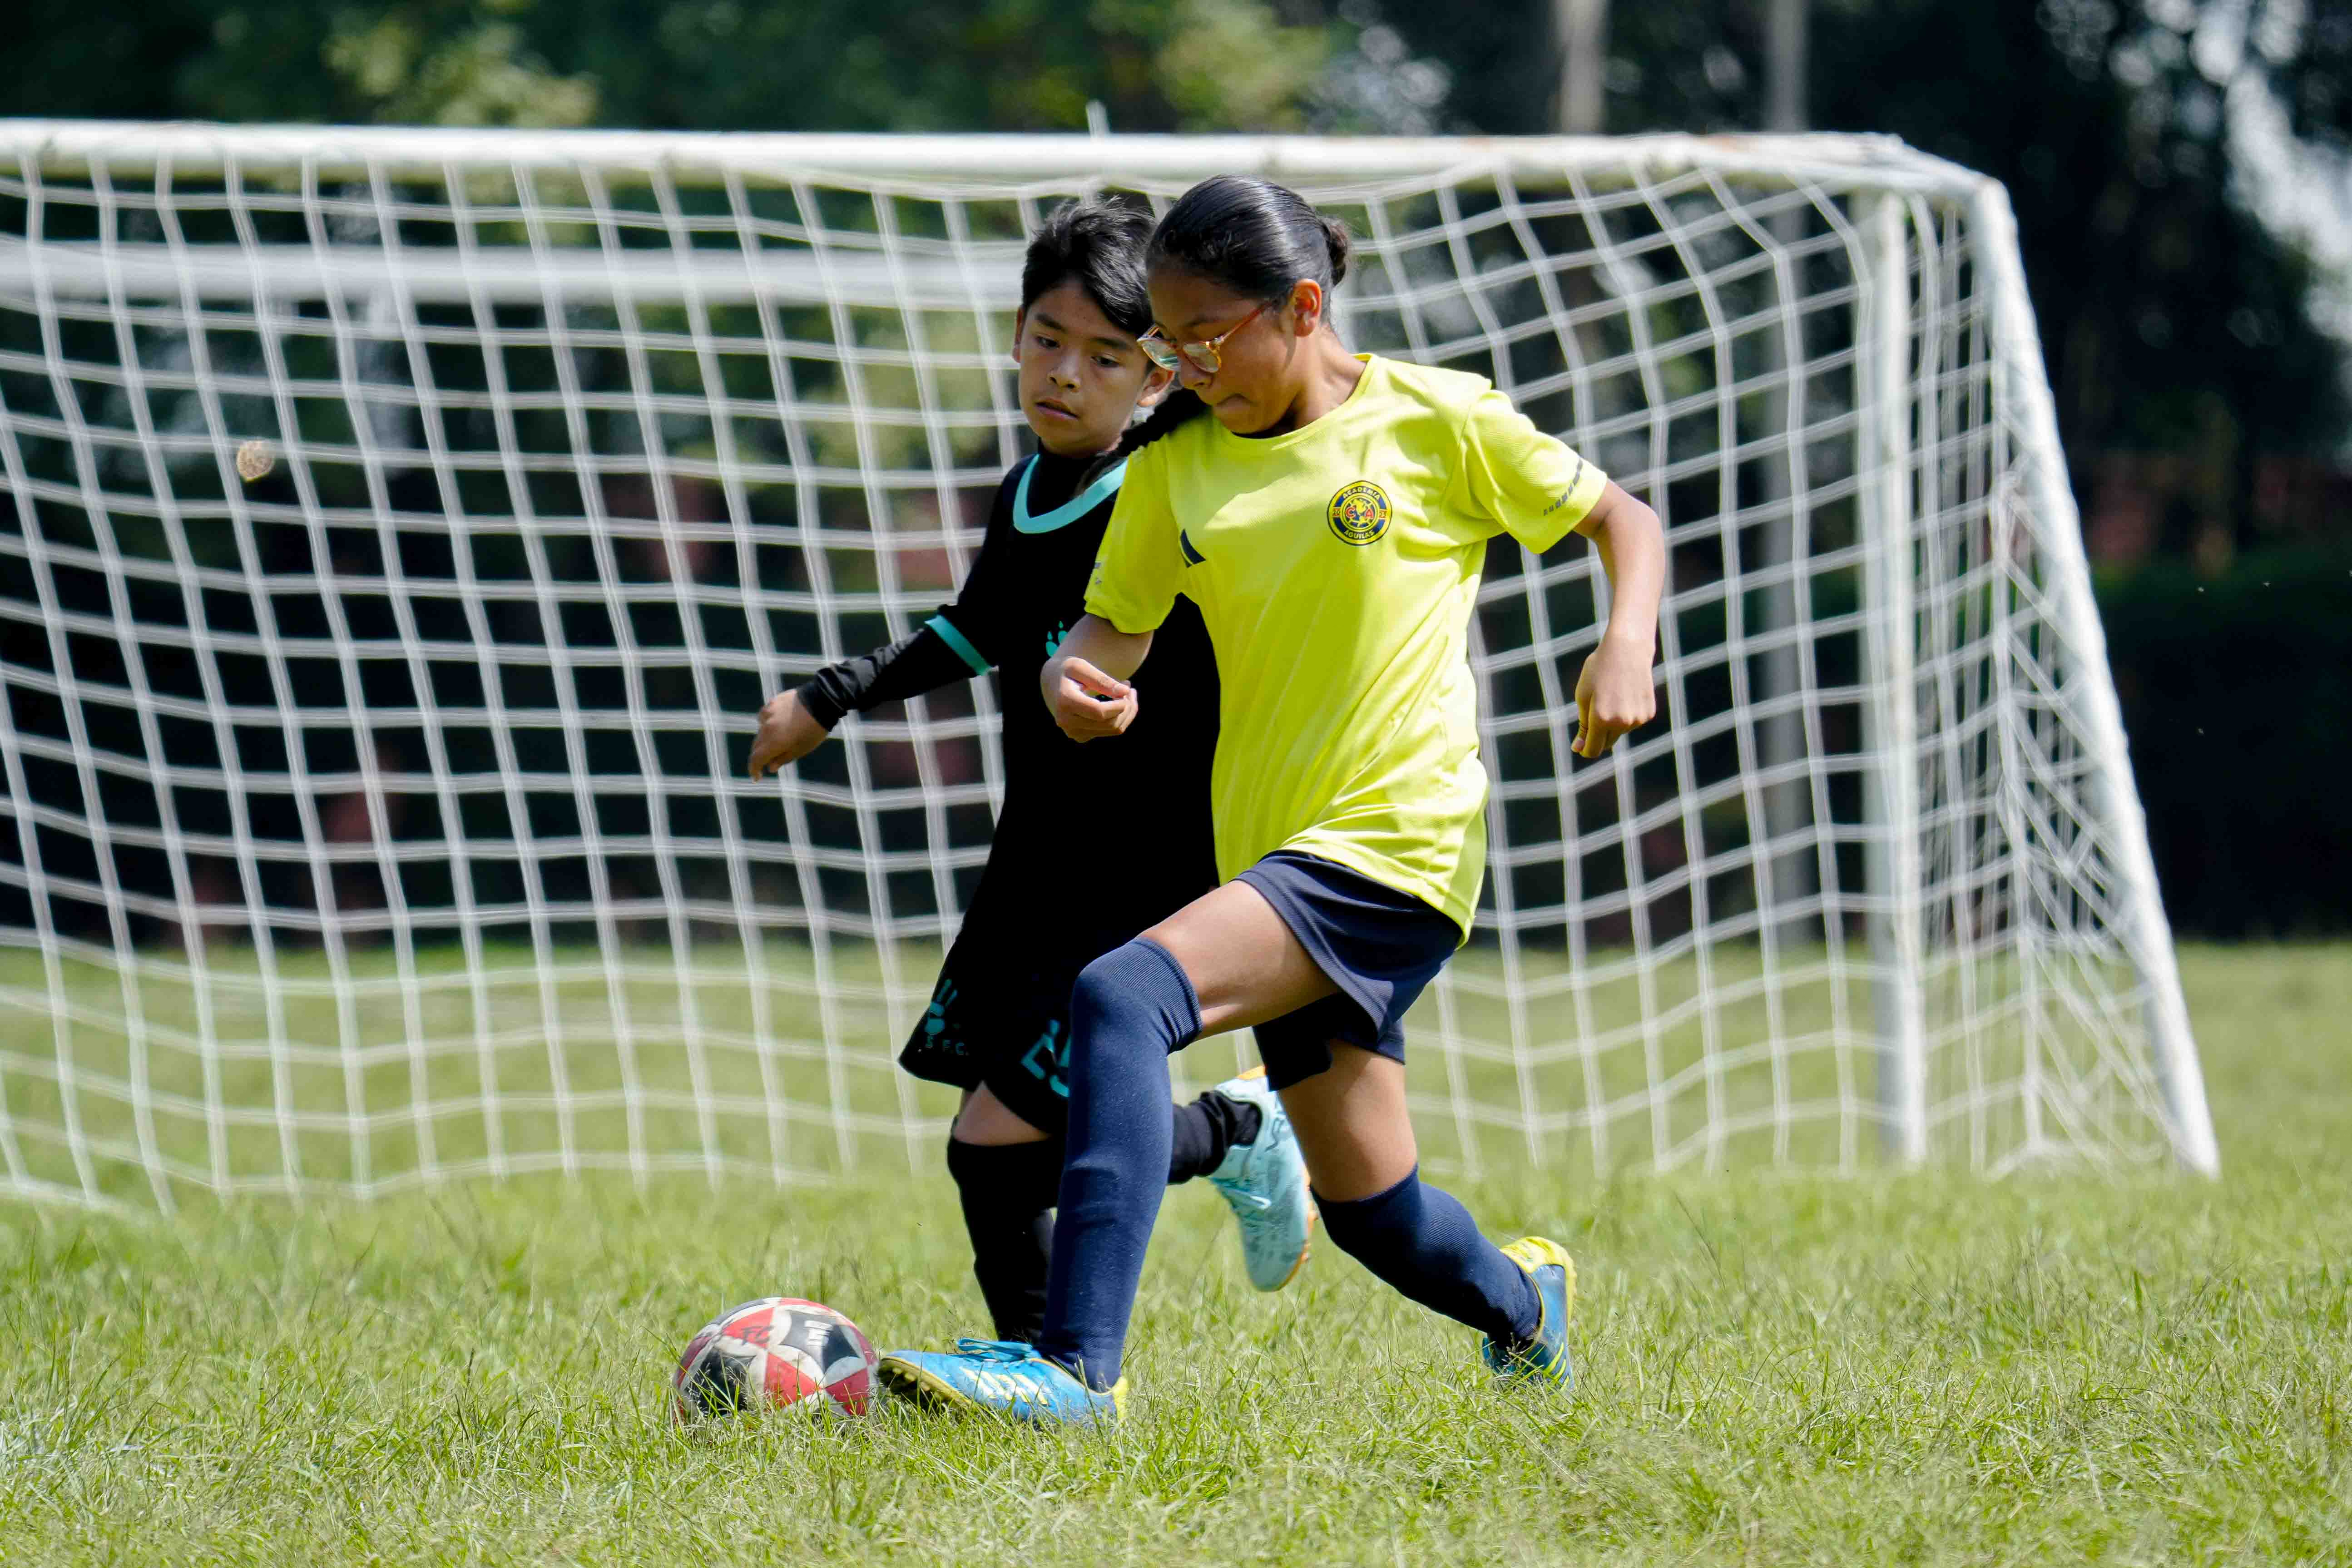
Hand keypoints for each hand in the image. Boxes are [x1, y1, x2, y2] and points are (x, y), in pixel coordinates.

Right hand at [748, 689, 829, 779]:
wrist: (822, 702)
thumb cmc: (814, 730)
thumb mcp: (801, 749)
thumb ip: (783, 759)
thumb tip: (770, 767)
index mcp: (774, 742)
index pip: (756, 759)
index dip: (754, 769)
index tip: (757, 777)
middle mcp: (767, 728)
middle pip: (756, 746)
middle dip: (760, 755)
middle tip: (770, 761)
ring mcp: (768, 714)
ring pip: (760, 731)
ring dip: (764, 739)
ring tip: (779, 740)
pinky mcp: (772, 703)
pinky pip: (765, 717)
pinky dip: (768, 723)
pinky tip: (778, 724)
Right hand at [1043, 655, 1137, 742]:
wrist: (1052, 684)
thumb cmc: (1067, 671)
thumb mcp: (1081, 667)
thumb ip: (1102, 680)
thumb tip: (1125, 692)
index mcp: (1065, 703)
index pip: (1100, 712)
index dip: (1120, 704)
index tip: (1128, 689)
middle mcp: (1067, 722)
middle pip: (1110, 723)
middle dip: (1127, 706)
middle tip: (1130, 689)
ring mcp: (1073, 732)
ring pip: (1114, 729)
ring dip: (1127, 712)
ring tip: (1127, 693)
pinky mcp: (1081, 737)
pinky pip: (1110, 731)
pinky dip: (1120, 718)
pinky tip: (1117, 703)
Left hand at [1572, 634, 1656, 758]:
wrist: (1628, 649)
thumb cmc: (1599, 670)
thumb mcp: (1583, 696)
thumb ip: (1583, 726)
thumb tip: (1579, 749)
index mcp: (1601, 719)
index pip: (1592, 750)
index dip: (1584, 748)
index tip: (1580, 742)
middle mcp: (1622, 723)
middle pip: (1606, 744)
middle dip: (1598, 735)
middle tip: (1595, 710)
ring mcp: (1637, 719)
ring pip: (1620, 732)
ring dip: (1613, 723)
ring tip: (1613, 695)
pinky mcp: (1648, 713)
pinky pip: (1632, 723)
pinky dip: (1627, 715)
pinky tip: (1626, 694)